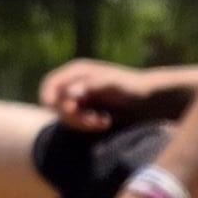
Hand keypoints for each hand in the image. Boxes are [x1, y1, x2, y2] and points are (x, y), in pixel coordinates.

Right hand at [37, 58, 161, 131]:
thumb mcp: (114, 84)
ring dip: (81, 123)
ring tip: (103, 121)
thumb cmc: (133, 87)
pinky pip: (76, 124)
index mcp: (78, 71)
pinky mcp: (85, 113)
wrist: (149, 100)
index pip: (51, 84)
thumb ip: (91, 86)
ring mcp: (79, 99)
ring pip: (64, 116)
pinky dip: (87, 126)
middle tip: (93, 120)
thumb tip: (69, 94)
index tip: (56, 109)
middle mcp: (75, 84)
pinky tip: (104, 123)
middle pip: (55, 104)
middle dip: (71, 115)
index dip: (48, 97)